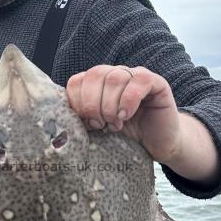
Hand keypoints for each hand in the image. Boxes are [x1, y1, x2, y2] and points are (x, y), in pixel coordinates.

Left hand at [66, 65, 180, 161]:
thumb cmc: (127, 137)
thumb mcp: (98, 128)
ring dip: (111, 105)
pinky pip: (139, 81)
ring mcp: (136, 76)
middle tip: (100, 124)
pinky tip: (127, 115)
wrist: (158, 146)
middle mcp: (115, 75)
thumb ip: (82, 118)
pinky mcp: (156, 83)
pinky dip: (128, 100)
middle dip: (92, 104)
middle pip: (95, 75)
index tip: (86, 123)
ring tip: (115, 123)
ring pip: (115, 77)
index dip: (78, 101)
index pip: (77, 81)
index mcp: (98, 84)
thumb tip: (62, 119)